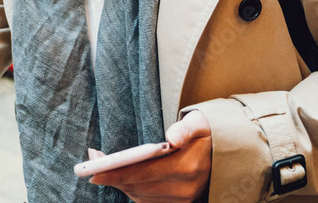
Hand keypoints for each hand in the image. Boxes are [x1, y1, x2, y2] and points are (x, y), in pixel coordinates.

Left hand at [88, 111, 211, 201]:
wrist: (226, 154)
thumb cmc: (206, 134)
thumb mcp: (200, 123)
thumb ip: (185, 129)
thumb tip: (171, 137)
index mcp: (187, 168)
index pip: (143, 173)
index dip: (117, 173)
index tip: (94, 171)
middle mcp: (184, 190)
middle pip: (138, 186)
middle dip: (112, 176)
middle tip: (92, 163)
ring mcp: (182, 201)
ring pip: (140, 196)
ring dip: (120, 183)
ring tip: (102, 167)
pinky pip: (147, 200)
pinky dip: (131, 189)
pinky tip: (120, 177)